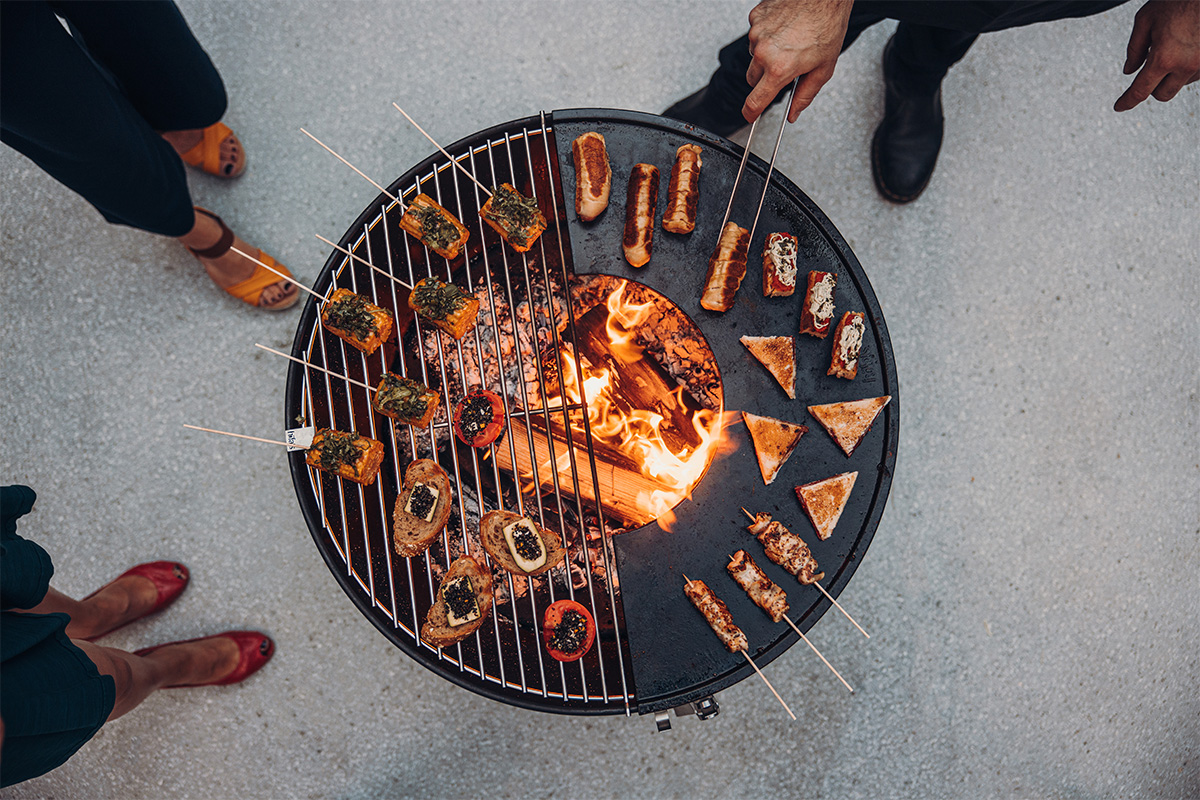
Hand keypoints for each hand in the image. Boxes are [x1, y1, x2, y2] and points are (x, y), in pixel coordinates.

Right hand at [743, 0, 854, 124]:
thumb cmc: (827, 25)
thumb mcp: (824, 68)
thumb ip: (806, 95)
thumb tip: (794, 112)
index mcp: (779, 68)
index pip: (755, 101)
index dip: (751, 113)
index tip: (750, 116)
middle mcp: (764, 52)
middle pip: (752, 79)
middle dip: (765, 79)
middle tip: (784, 69)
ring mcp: (756, 33)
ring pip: (754, 55)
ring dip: (767, 55)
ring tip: (789, 42)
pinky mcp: (755, 18)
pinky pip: (755, 35)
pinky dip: (767, 36)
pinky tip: (784, 29)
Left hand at [1114, 0, 1199, 110]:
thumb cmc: (1178, 0)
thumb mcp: (1146, 19)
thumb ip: (1135, 48)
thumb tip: (1129, 71)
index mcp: (1165, 58)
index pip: (1140, 91)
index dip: (1127, 101)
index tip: (1119, 106)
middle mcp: (1186, 66)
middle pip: (1162, 94)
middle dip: (1152, 87)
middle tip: (1149, 70)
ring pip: (1180, 84)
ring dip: (1172, 75)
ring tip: (1172, 49)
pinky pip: (1196, 74)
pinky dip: (1186, 67)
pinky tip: (1184, 49)